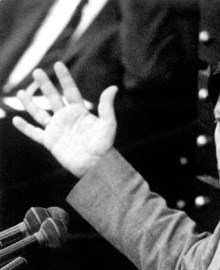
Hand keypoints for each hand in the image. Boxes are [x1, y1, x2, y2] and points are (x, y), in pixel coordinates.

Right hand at [12, 62, 117, 176]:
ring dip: (30, 103)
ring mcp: (57, 130)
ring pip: (40, 113)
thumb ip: (107, 106)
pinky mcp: (51, 142)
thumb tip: (113, 88)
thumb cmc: (104, 146)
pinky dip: (25, 128)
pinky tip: (16, 120)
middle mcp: (67, 119)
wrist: (96, 165)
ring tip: (21, 92)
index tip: (58, 64)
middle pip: (53, 98)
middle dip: (45, 85)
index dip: (64, 78)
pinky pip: (35, 133)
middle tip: (36, 71)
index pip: (70, 91)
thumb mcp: (108, 124)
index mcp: (80, 112)